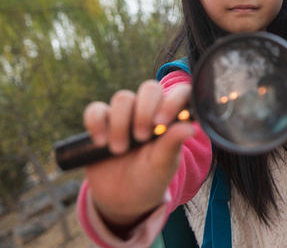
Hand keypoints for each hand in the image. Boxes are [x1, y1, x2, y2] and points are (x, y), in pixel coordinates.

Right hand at [83, 80, 194, 226]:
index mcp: (172, 117)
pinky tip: (101, 142)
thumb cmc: (150, 178)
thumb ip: (173, 143)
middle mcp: (150, 110)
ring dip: (120, 124)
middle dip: (144, 112)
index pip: (180, 92)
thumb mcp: (163, 164)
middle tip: (141, 137)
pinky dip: (96, 123)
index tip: (161, 123)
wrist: (123, 198)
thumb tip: (191, 127)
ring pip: (122, 98)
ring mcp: (125, 114)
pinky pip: (95, 109)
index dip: (172, 101)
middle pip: (149, 88)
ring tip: (120, 150)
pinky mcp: (102, 121)